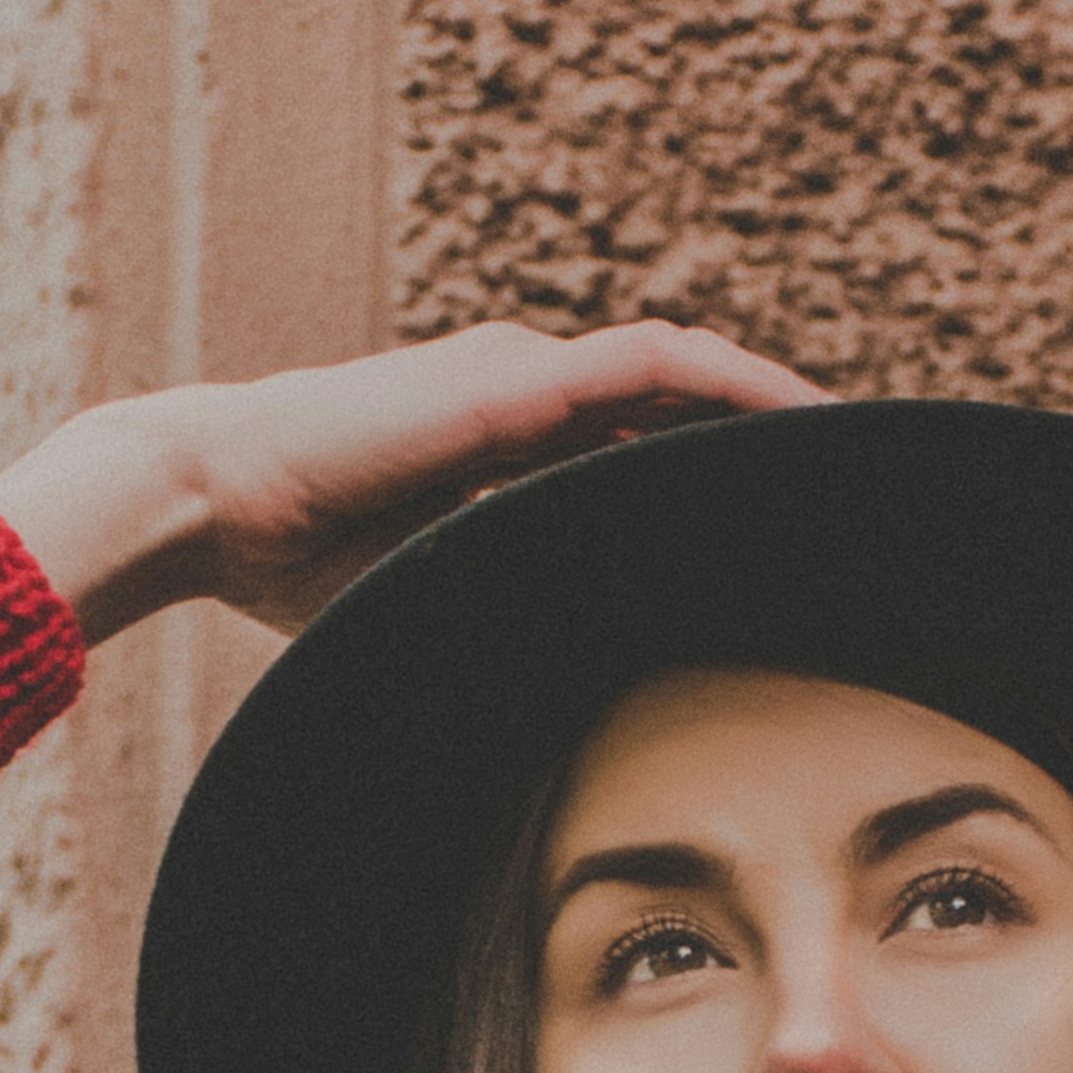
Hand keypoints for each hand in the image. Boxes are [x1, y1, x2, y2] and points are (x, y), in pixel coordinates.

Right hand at [0, 320, 823, 647]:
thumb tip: (559, 706)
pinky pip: (655, 366)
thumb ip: (500, 614)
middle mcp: (523, 390)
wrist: (207, 499)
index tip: (794, 523)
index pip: (642, 446)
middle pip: (680, 403)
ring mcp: (520, 373)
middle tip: (865, 485)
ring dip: (776, 405)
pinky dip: (735, 386)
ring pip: (684, 374)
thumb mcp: (429, 597)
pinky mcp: (514, 378)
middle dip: (772, 439)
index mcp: (505, 440)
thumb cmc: (291, 564)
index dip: (722, 474)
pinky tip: (799, 418)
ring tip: (859, 445)